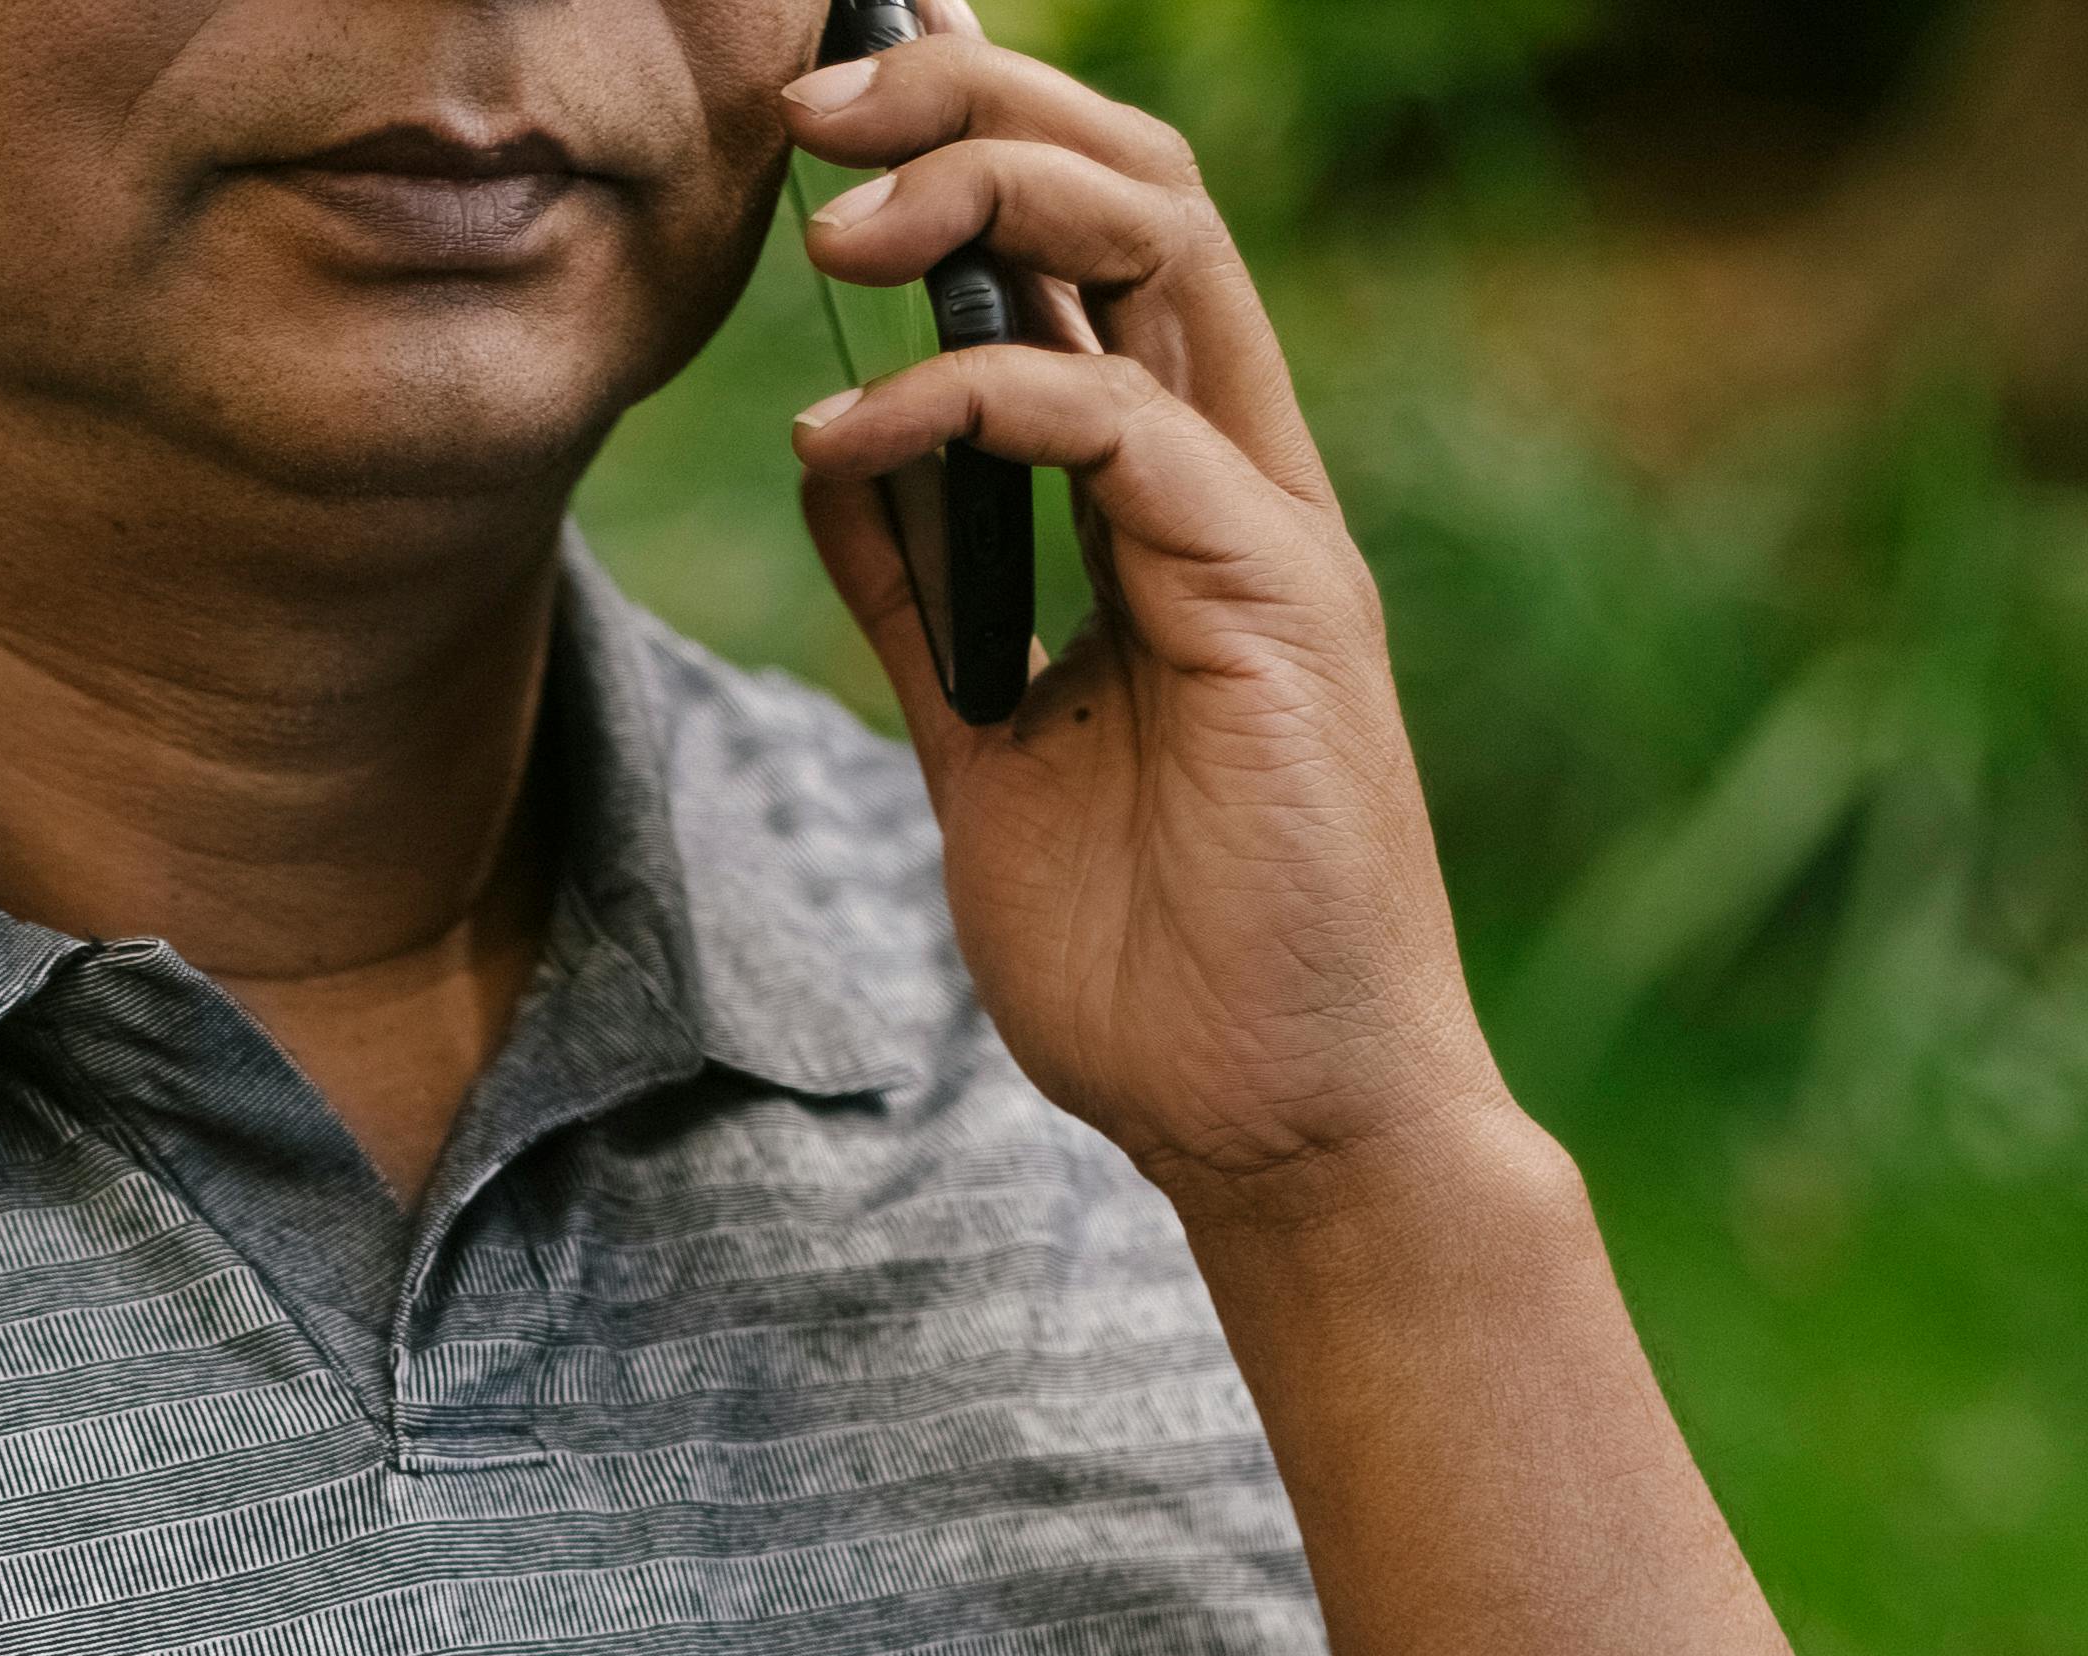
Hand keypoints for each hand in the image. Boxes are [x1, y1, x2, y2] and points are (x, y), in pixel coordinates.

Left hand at [776, 4, 1512, 1240]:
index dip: (980, 132)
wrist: (1273, 1122)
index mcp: (1182, 501)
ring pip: (1155, 241)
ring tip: (825, 218)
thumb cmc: (1157, 963)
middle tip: (814, 98)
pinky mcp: (1272, 593)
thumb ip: (926, 600)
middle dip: (972, 98)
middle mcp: (1238, 480)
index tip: (834, 101)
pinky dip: (967, 399)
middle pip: (1137, 185)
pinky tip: (849, 442)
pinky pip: (1119, 418)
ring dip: (977, 186)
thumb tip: (839, 462)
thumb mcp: (984, 746)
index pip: (1099, 242)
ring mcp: (1266, 526)